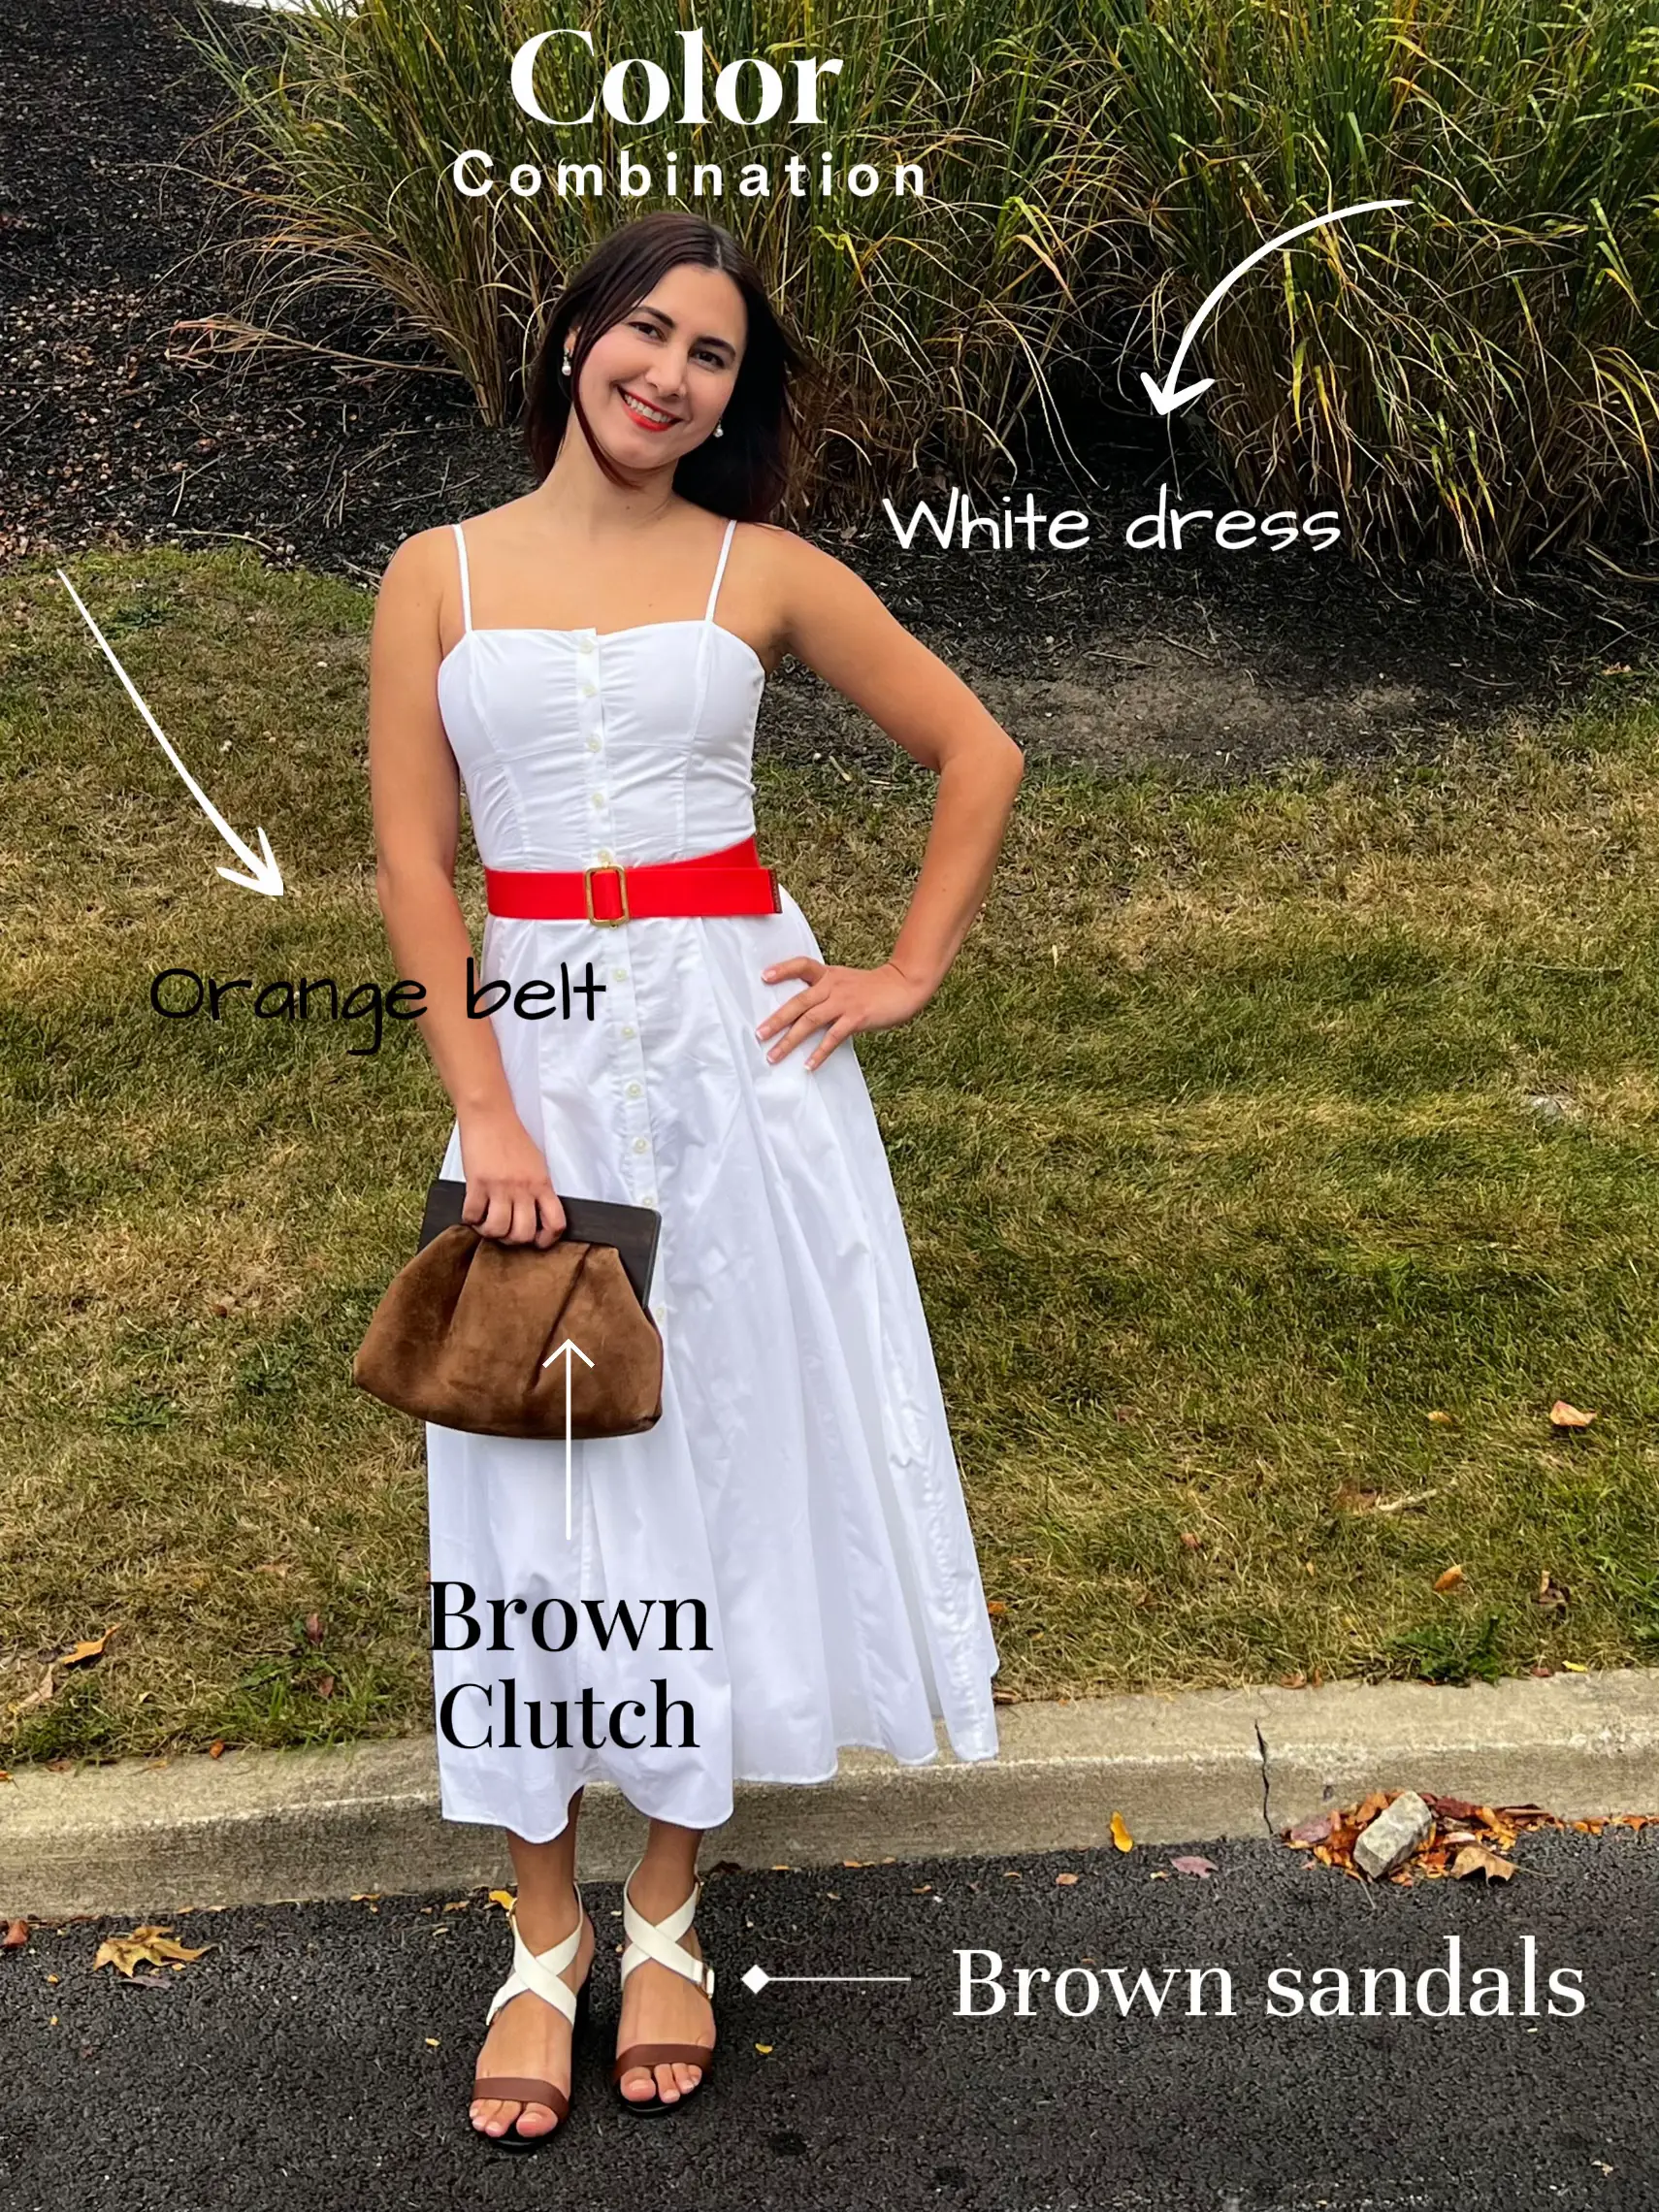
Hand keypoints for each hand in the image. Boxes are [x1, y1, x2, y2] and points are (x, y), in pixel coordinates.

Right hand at [454, 1102, 565, 1244]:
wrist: (490, 1115)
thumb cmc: (512, 1137)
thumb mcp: (536, 1163)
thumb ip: (537, 1188)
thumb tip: (532, 1212)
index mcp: (542, 1184)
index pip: (555, 1222)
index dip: (547, 1240)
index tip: (537, 1241)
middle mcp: (523, 1189)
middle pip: (523, 1233)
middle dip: (512, 1240)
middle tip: (505, 1231)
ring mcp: (500, 1187)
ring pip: (498, 1229)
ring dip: (489, 1232)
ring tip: (486, 1223)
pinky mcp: (477, 1183)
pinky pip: (473, 1215)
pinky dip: (470, 1220)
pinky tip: (472, 1212)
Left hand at [755, 958, 933, 1069]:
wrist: (904, 985)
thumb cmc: (874, 987)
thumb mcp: (845, 981)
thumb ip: (825, 991)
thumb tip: (802, 1011)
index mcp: (828, 975)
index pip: (801, 966)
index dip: (782, 970)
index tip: (764, 977)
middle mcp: (832, 986)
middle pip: (798, 1002)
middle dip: (776, 1020)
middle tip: (759, 1035)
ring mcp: (844, 1002)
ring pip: (810, 1021)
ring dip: (790, 1040)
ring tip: (774, 1055)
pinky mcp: (856, 1017)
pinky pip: (833, 1037)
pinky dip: (819, 1052)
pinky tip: (808, 1065)